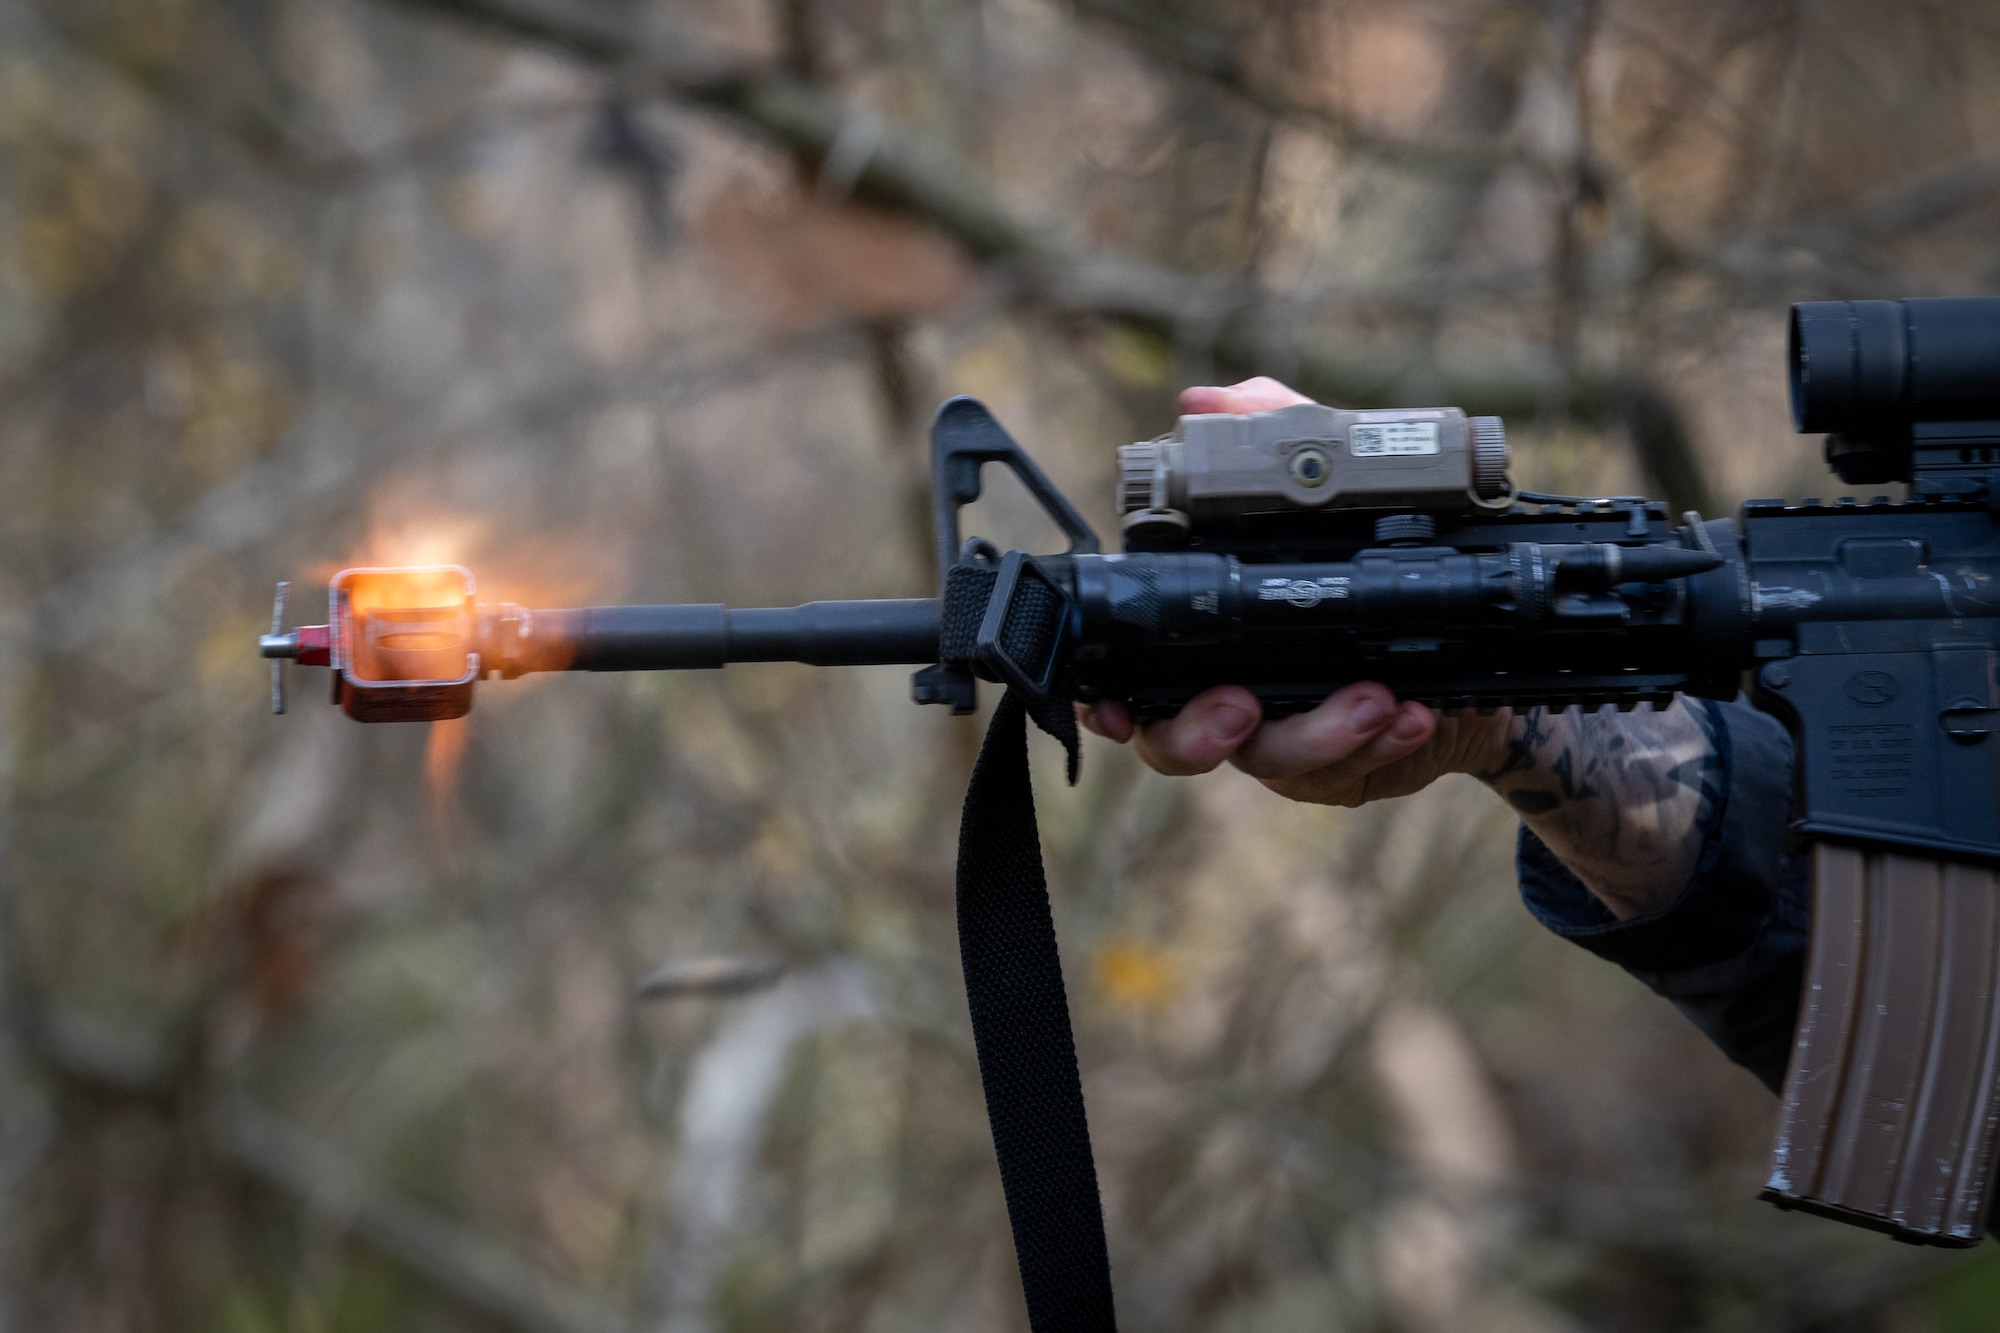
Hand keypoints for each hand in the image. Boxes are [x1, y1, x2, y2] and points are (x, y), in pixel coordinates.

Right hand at [1078, 378, 1510, 809]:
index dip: (1107, 700)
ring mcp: (1286, 738)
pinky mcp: (1346, 767)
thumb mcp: (1333, 474)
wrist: (1469, 635)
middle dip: (1200, 731)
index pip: (1129, 678)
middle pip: (1175, 742)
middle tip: (1242, 703)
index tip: (1115, 705)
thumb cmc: (1372, 556)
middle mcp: (1228, 695)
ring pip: (1273, 760)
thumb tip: (1206, 402)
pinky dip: (1385, 743)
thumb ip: (1273, 428)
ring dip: (1321, 731)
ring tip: (1374, 698)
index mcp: (1204, 639)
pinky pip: (1352, 770)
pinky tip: (1414, 715)